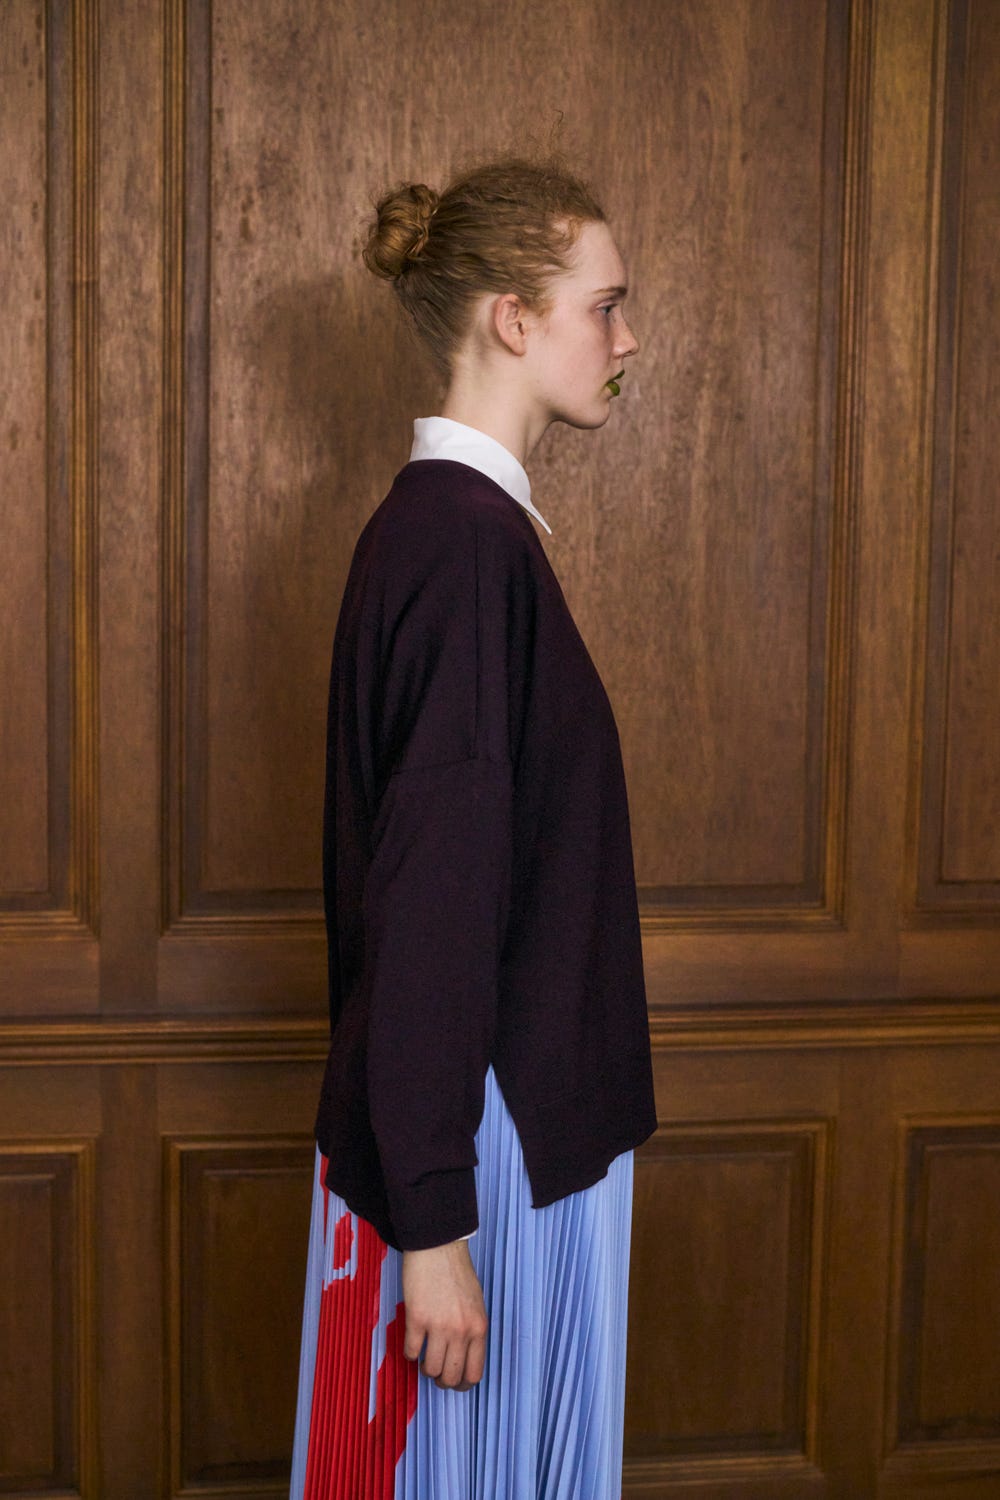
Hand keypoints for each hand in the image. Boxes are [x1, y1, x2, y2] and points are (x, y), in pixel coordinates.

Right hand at [401, 1239, 487, 1389]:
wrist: (438, 1246)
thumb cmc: (457, 1272)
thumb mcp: (475, 1304)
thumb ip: (471, 1331)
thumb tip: (462, 1357)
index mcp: (479, 1328)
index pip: (474, 1373)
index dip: (462, 1384)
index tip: (454, 1383)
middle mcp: (461, 1331)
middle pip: (450, 1377)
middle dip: (441, 1380)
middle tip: (435, 1371)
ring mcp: (439, 1326)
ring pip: (430, 1369)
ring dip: (425, 1368)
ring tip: (423, 1358)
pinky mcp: (416, 1319)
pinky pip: (411, 1352)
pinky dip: (410, 1352)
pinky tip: (412, 1341)